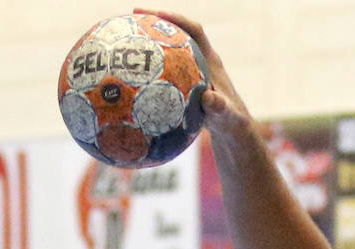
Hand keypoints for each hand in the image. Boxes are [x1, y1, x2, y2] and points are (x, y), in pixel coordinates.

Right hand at [134, 9, 252, 141]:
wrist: (230, 127)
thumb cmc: (230, 120)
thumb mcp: (226, 115)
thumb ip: (219, 107)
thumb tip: (208, 99)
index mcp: (210, 60)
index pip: (195, 31)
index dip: (178, 20)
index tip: (159, 15)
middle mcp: (198, 60)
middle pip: (176, 33)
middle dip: (156, 22)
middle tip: (133, 15)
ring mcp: (188, 70)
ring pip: (166, 51)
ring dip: (147, 43)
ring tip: (124, 37)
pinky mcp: (181, 82)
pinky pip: (160, 71)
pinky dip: (145, 71)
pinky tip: (126, 77)